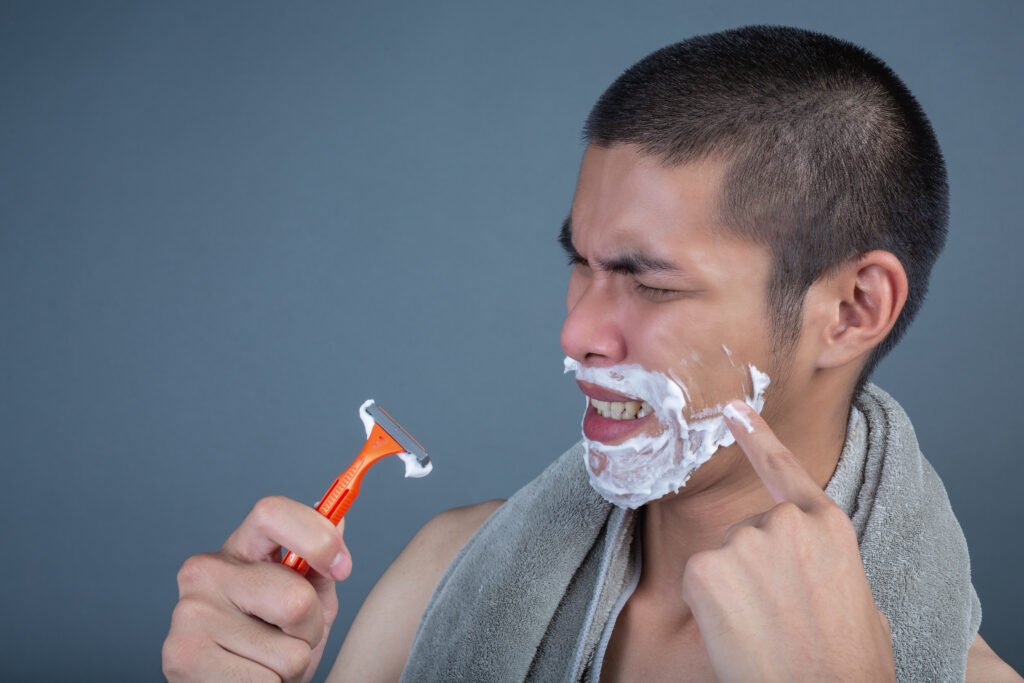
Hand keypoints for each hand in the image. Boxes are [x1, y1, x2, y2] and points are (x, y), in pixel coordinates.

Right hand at [162, 496, 351, 681]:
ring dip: (291, 666)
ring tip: (266, 662)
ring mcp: (190, 613)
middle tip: (292, 639)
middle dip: (311, 629)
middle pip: (297, 600)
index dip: (318, 537)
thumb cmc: (272, 640)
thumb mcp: (303, 597)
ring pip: (289, 652)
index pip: (273, 512)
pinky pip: (267, 682)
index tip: (342, 568)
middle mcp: (206, 571)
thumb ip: (319, 563)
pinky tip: (249, 678)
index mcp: (239, 548)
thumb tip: (339, 517)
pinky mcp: (183, 657)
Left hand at [680, 401, 894, 681]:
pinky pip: (699, 579)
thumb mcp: (860, 603)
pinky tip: (739, 630)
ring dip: (733, 588)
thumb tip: (817, 572)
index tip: (735, 411)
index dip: (758, 439)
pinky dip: (710, 606)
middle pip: (748, 531)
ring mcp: (744, 540)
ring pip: (723, 556)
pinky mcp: (707, 567)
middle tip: (780, 615)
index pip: (784, 471)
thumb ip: (830, 566)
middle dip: (754, 569)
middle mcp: (786, 522)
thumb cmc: (848, 664)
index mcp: (828, 526)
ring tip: (765, 627)